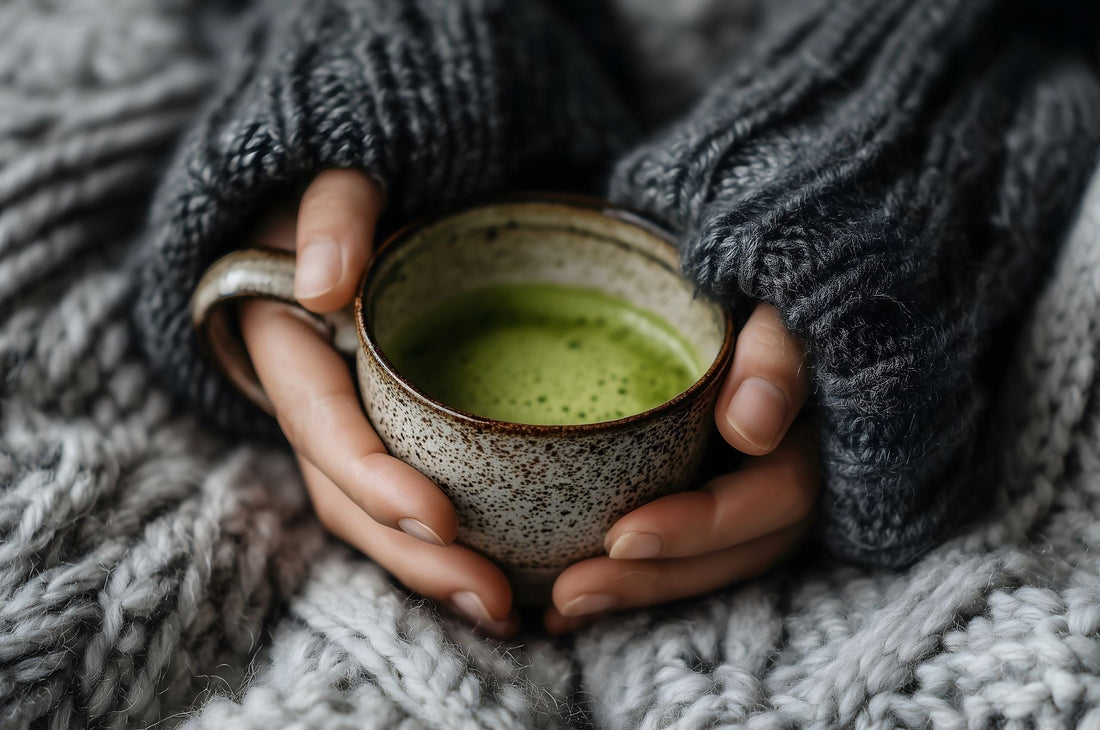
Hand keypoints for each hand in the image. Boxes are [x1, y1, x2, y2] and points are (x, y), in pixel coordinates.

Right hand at [238, 170, 517, 636]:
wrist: (348, 207)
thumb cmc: (346, 190)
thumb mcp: (335, 178)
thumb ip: (332, 209)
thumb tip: (325, 284)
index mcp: (294, 349)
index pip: (327, 429)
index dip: (375, 480)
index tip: (441, 520)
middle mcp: (318, 402)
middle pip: (352, 498)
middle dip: (415, 557)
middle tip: (493, 598)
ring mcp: (353, 426)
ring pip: (378, 516)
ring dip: (433, 571)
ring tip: (504, 609)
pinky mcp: (393, 435)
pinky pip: (407, 500)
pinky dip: (446, 546)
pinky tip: (503, 575)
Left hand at [545, 303, 817, 632]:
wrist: (769, 276)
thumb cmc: (768, 277)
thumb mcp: (782, 293)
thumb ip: (777, 349)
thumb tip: (752, 425)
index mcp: (824, 430)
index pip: (779, 494)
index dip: (704, 525)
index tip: (622, 535)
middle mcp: (800, 473)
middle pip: (741, 550)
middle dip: (657, 578)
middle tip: (570, 593)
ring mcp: (761, 490)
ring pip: (715, 564)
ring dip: (639, 591)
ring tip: (558, 607)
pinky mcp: (723, 491)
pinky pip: (690, 551)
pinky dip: (634, 577)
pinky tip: (561, 602)